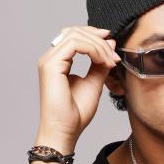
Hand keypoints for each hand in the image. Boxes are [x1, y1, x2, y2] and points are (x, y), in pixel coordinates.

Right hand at [36, 25, 121, 144]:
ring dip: (98, 46)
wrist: (65, 131)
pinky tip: (103, 62)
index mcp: (58, 61)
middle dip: (99, 40)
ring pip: (76, 35)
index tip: (113, 47)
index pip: (75, 36)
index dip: (95, 37)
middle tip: (115, 55)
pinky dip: (93, 50)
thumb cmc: (76, 113)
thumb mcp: (94, 83)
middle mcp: (51, 58)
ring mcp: (49, 60)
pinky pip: (74, 44)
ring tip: (111, 62)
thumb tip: (110, 44)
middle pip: (75, 31)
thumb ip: (101, 64)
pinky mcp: (51, 65)